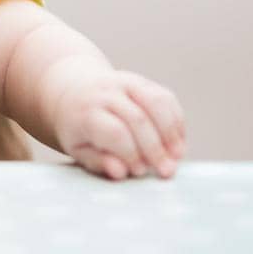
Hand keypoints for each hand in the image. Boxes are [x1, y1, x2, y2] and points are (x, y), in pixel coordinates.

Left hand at [53, 70, 185, 179]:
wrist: (74, 90)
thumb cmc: (78, 128)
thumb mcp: (78, 148)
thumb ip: (99, 161)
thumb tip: (120, 172)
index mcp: (87, 111)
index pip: (115, 132)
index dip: (132, 153)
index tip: (140, 171)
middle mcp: (106, 92)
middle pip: (138, 119)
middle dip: (156, 149)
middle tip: (166, 171)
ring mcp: (126, 82)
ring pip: (156, 102)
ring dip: (171, 132)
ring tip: (178, 156)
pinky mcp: (142, 81)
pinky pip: (165, 97)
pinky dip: (176, 120)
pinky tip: (178, 141)